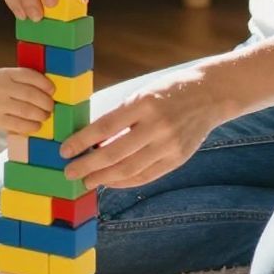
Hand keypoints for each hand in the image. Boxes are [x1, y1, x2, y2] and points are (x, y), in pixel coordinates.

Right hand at [0, 66, 55, 135]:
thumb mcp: (1, 76)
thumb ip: (19, 81)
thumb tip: (47, 91)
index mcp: (6, 73)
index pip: (30, 76)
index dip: (45, 84)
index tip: (52, 90)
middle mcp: (2, 87)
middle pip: (32, 95)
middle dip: (46, 103)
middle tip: (51, 107)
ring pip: (27, 111)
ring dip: (41, 115)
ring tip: (45, 116)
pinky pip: (18, 124)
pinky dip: (31, 126)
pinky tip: (36, 126)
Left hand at [60, 67, 220, 189]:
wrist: (209, 95)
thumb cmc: (167, 92)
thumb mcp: (141, 94)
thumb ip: (119, 117)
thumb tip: (89, 142)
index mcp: (144, 103)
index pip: (105, 127)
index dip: (81, 141)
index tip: (64, 151)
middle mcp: (157, 125)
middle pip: (115, 153)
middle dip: (88, 166)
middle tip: (70, 172)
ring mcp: (170, 145)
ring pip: (129, 169)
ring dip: (104, 178)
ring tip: (87, 181)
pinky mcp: (178, 158)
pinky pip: (146, 176)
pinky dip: (125, 181)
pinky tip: (110, 181)